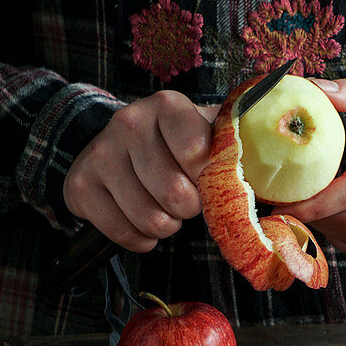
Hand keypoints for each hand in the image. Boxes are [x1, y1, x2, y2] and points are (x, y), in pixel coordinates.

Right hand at [63, 91, 218, 251]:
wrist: (116, 147)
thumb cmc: (173, 146)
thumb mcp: (203, 134)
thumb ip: (229, 148)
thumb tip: (264, 173)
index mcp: (167, 106)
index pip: (197, 152)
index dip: (208, 178)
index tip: (206, 178)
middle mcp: (129, 123)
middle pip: (175, 193)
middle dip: (188, 208)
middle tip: (186, 201)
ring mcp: (101, 154)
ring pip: (150, 219)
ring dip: (166, 226)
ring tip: (165, 211)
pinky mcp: (81, 185)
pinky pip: (124, 233)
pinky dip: (141, 240)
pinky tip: (142, 224)